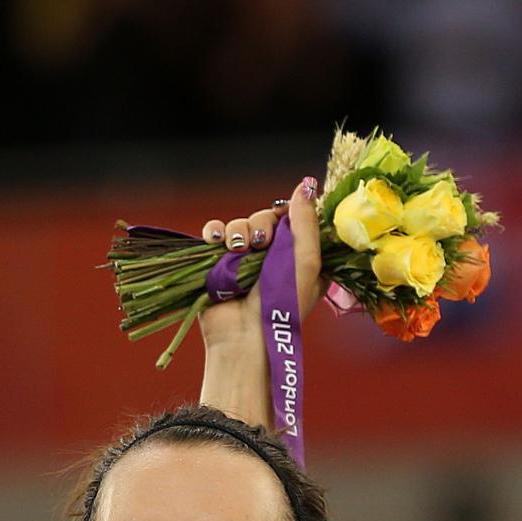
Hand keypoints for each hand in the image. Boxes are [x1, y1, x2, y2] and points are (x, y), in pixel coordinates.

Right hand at [195, 177, 323, 350]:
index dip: (286, 215)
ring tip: (236, 250)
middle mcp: (272, 257)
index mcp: (299, 257)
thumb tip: (307, 183)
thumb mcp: (305, 262)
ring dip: (236, 231)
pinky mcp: (218, 263)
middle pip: (264, 217)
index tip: (283, 222)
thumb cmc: (282, 304)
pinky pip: (214, 233)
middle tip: (258, 244)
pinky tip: (215, 243)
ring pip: (238, 224)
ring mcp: (243, 260)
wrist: (244, 337)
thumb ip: (306, 222)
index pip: (292, 219)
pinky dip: (214, 232)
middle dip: (259, 224)